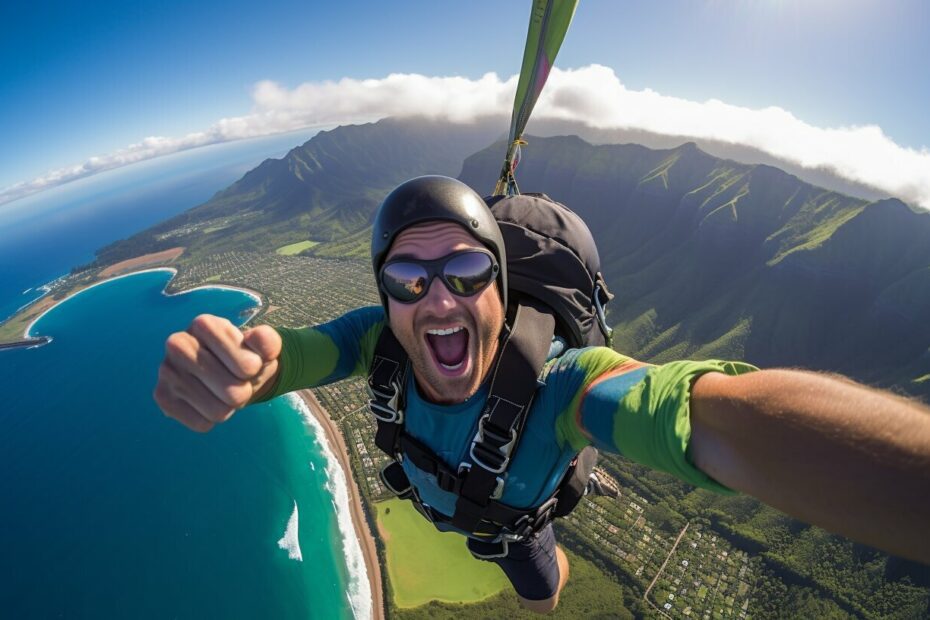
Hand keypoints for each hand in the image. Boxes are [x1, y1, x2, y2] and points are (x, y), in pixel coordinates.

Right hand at [153, 314, 281, 431]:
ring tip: (221, 390)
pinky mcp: (161, 396)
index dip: (255, 371)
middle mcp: (178, 343)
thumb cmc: (245, 358)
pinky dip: (210, 418)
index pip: (248, 368)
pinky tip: (205, 400)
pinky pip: (201, 424)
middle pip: (234, 393)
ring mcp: (166, 371)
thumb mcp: (263, 348)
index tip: (246, 362)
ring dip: (228, 407)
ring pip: (218, 412)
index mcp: (204, 324)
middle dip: (243, 392)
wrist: (225, 373)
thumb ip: (268, 341)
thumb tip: (259, 339)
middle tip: (235, 380)